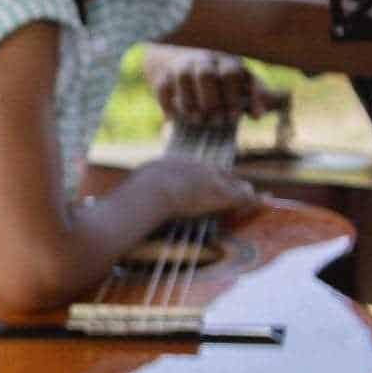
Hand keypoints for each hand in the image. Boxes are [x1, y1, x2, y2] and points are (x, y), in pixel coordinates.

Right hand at [124, 155, 257, 226]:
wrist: (148, 193)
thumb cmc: (132, 197)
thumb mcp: (126, 193)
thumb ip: (126, 199)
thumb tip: (106, 208)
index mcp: (171, 163)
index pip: (193, 168)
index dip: (203, 176)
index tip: (206, 183)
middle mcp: (193, 166)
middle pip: (216, 171)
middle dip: (226, 180)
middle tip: (237, 186)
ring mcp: (208, 179)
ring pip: (232, 183)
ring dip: (243, 191)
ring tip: (257, 195)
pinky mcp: (221, 194)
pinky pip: (243, 196)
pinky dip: (255, 200)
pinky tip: (265, 202)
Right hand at [144, 47, 285, 126]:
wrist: (180, 59)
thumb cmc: (219, 79)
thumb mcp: (240, 82)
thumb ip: (255, 96)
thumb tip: (258, 114)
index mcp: (227, 61)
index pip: (232, 74)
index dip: (234, 97)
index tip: (236, 117)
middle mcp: (205, 59)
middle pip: (207, 74)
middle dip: (213, 101)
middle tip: (217, 121)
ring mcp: (182, 65)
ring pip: (184, 77)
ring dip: (191, 102)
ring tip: (198, 120)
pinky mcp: (163, 74)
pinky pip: (163, 87)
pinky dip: (168, 105)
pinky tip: (174, 118)